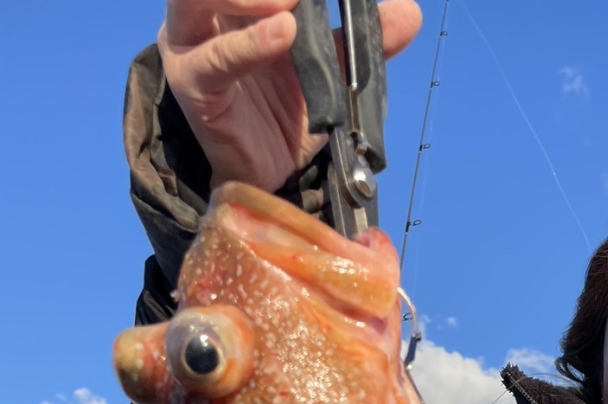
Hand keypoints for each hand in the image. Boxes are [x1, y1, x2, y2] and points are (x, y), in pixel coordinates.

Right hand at [159, 0, 422, 192]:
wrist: (267, 176)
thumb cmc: (285, 111)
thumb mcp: (329, 69)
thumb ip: (361, 40)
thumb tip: (409, 13)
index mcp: (235, 2)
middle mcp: (203, 13)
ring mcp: (192, 46)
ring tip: (292, 4)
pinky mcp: (194, 84)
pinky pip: (216, 59)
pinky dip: (250, 44)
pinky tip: (284, 33)